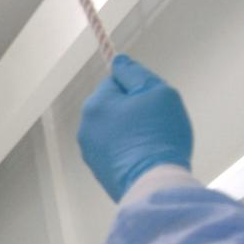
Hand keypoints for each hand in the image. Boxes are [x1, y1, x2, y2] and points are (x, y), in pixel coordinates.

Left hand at [78, 54, 192, 200]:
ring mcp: (89, 151)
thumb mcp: (156, 91)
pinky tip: (145, 157)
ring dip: (131, 130)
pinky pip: (116, 149)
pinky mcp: (98, 170)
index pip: (115, 81)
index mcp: (95, 104)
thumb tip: (118, 61)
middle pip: (114, 106)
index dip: (138, 87)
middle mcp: (85, 127)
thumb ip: (135, 73)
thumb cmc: (158, 133)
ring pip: (115, 129)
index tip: (152, 101)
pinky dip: (129, 149)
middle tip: (155, 122)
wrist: (153, 182)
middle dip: (134, 109)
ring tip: (151, 141)